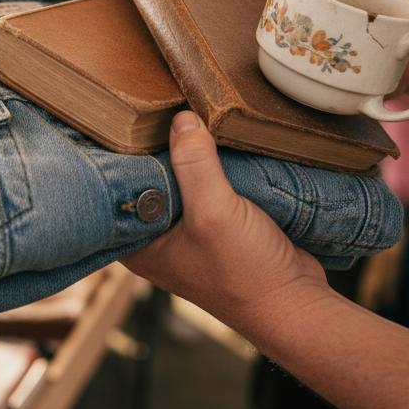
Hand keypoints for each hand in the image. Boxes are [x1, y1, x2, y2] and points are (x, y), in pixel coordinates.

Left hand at [124, 112, 328, 329]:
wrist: (295, 303)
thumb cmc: (247, 274)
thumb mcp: (215, 213)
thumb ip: (194, 164)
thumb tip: (180, 119)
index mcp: (139, 245)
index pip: (114, 190)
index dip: (115, 156)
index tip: (118, 118)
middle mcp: (157, 238)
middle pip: (147, 180)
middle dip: (154, 148)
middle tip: (153, 105)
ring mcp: (187, 232)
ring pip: (179, 180)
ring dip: (186, 154)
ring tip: (181, 112)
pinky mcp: (216, 225)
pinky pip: (206, 186)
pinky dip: (211, 166)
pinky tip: (213, 138)